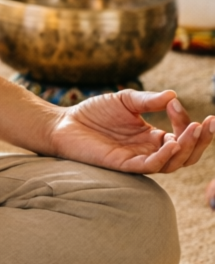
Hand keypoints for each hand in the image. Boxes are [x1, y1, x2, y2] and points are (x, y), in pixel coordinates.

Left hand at [47, 88, 214, 174]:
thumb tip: (173, 96)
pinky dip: (164, 157)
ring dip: (187, 147)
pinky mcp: (124, 166)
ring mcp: (138, 160)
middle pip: (185, 155)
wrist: (64, 124)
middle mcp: (149, 152)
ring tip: (193, 130)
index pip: (181, 136)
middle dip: (201, 140)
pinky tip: (171, 143)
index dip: (184, 121)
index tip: (174, 104)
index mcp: (152, 138)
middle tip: (210, 123)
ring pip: (173, 163)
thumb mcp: (125, 100)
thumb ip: (148, 100)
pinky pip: (150, 167)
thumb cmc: (94, 113)